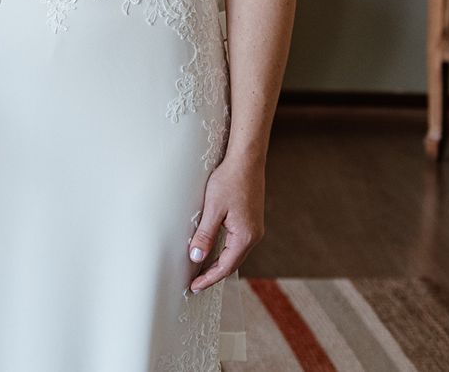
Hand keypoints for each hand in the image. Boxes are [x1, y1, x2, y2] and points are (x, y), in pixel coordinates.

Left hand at [189, 154, 265, 291]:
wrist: (246, 161)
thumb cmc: (230, 181)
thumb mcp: (213, 209)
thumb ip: (205, 235)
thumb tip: (196, 257)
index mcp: (246, 236)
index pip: (225, 266)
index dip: (209, 278)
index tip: (194, 287)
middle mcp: (253, 236)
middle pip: (232, 263)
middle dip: (213, 274)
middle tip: (195, 283)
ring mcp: (254, 229)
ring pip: (234, 253)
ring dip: (219, 263)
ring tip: (201, 271)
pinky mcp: (251, 221)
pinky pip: (237, 243)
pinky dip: (224, 251)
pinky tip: (214, 251)